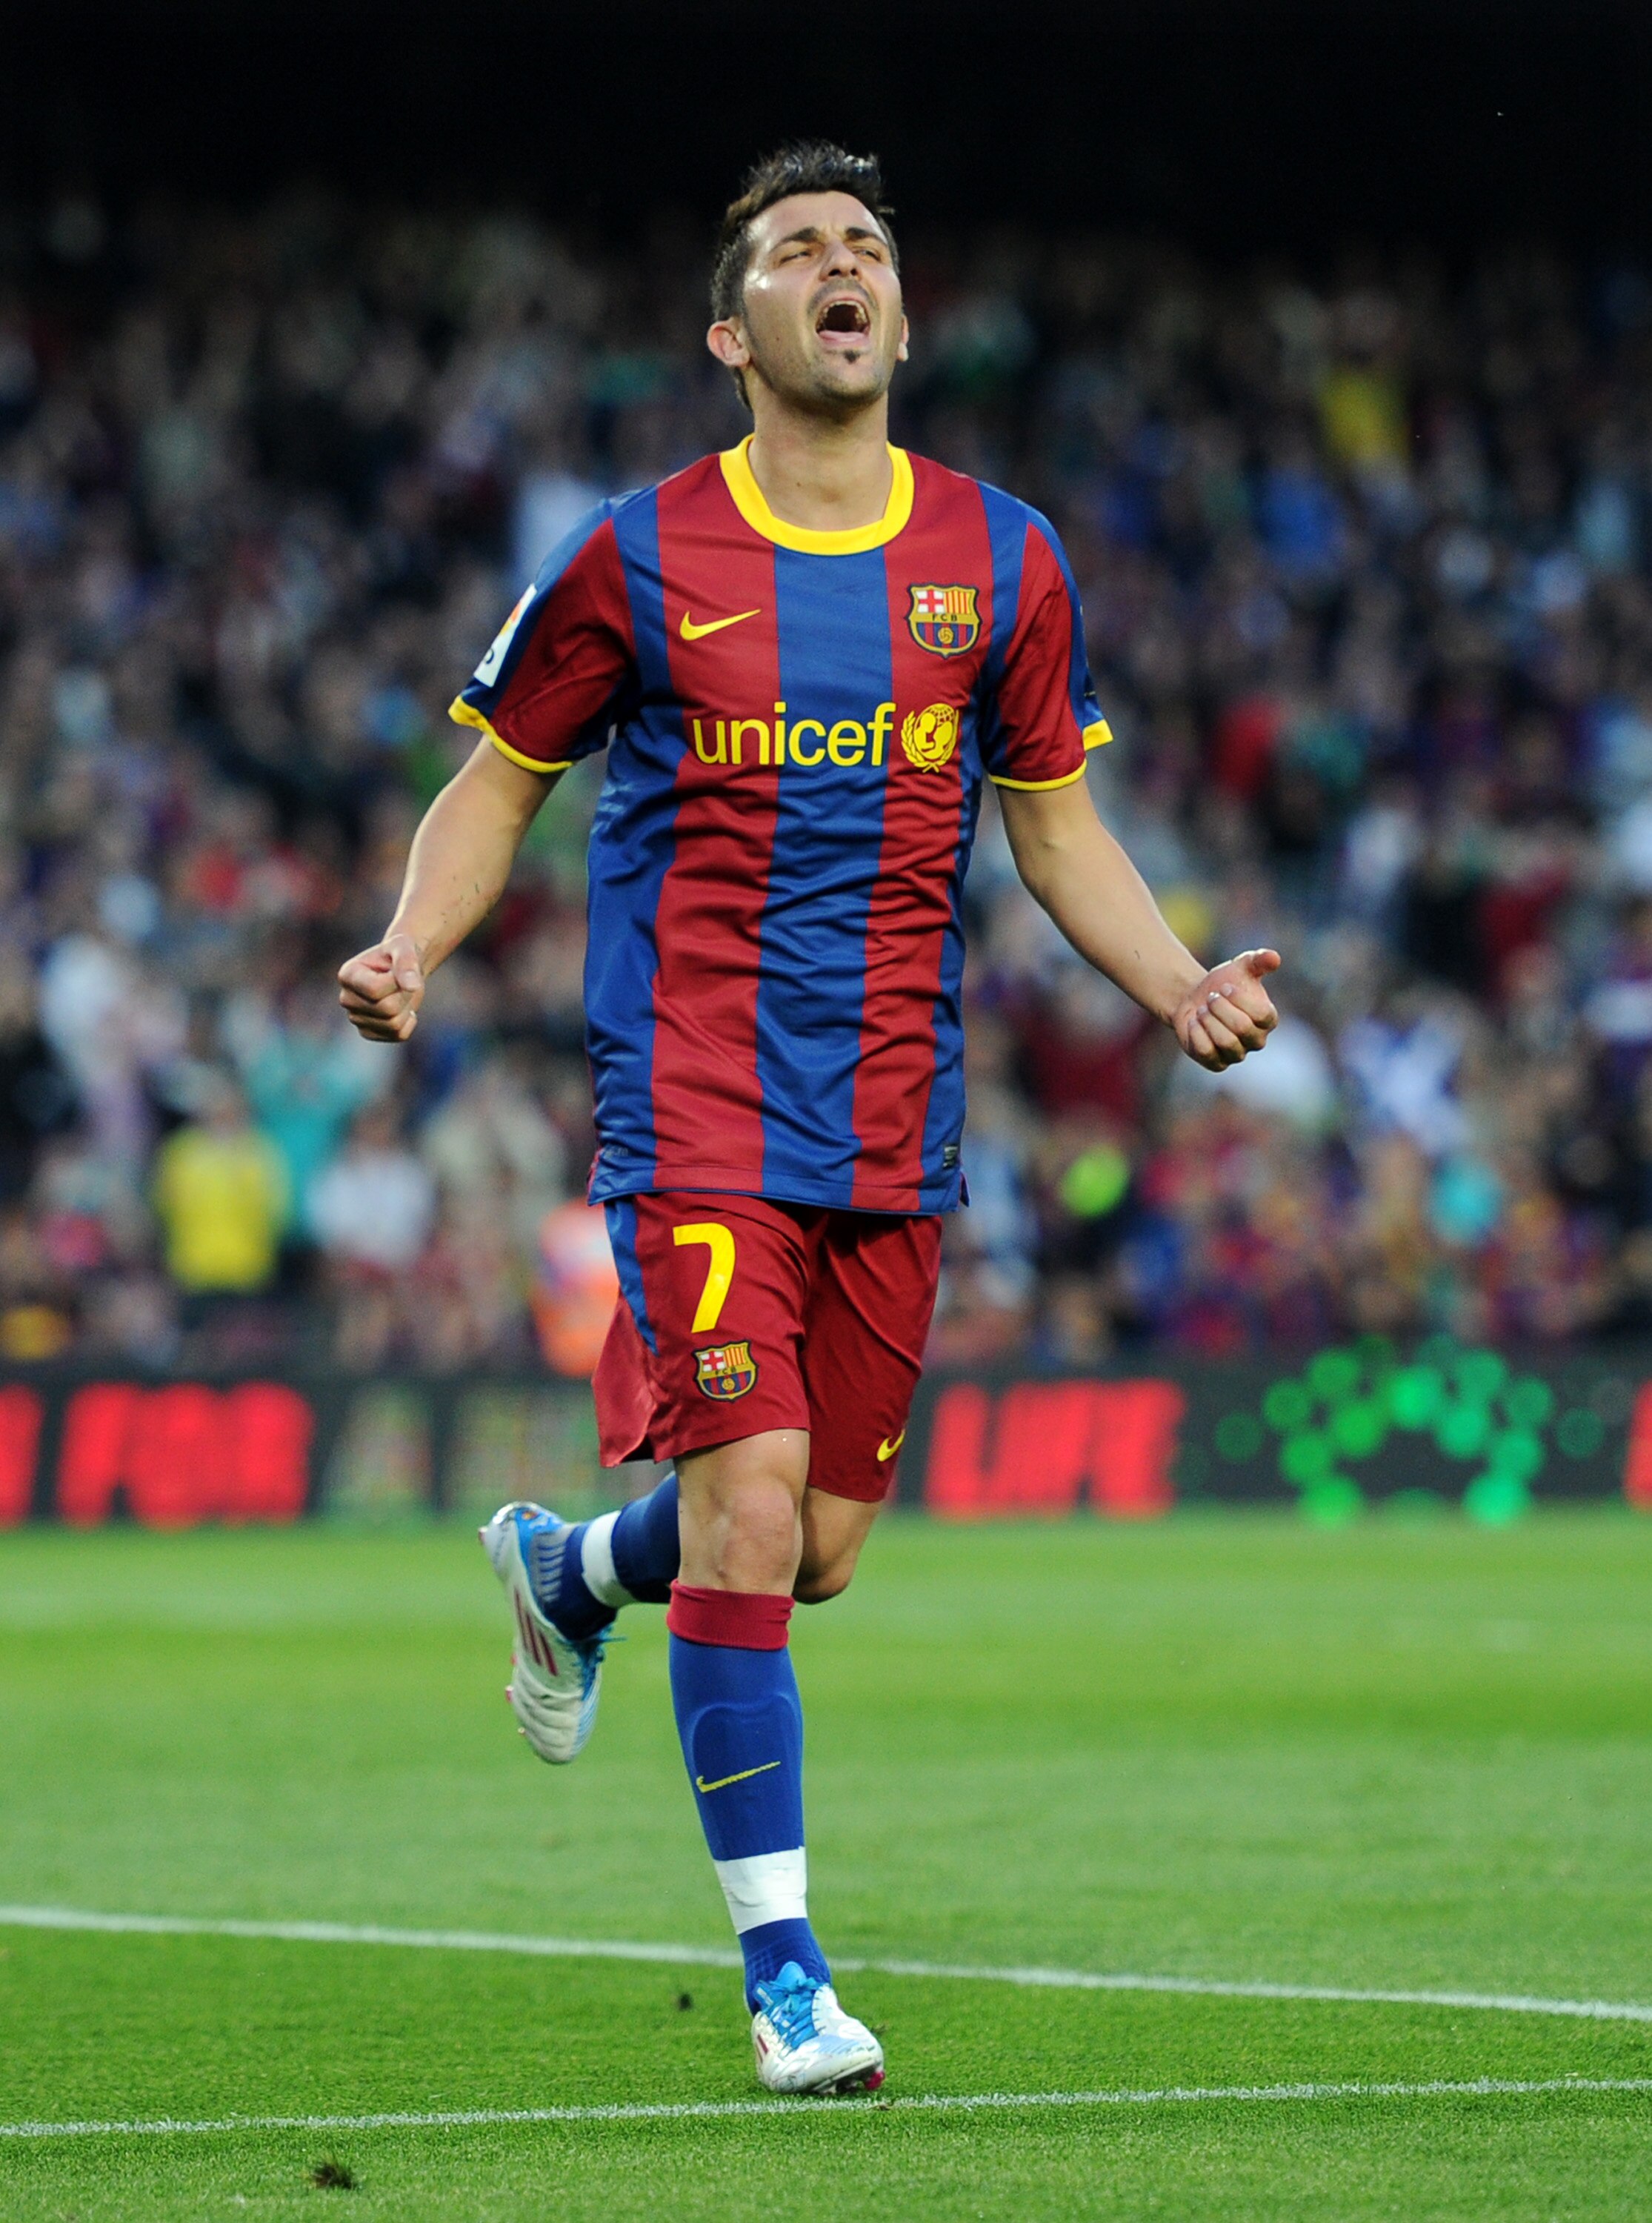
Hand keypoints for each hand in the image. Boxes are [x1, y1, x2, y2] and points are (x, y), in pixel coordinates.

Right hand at [337, 932, 424, 1042]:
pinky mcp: (369, 1032)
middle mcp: (347, 999)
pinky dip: (409, 1022)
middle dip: (404, 995)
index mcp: (347, 975)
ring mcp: (356, 1018)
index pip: (374, 990)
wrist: (400, 968)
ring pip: (394, 1025)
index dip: (395, 982)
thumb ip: (406, 962)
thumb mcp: (404, 947)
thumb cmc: (398, 952)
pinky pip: (399, 1035)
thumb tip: (412, 986)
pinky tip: (403, 1008)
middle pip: (387, 1009)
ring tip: (401, 993)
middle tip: (402, 982)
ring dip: (407, 1007)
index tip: (396, 970)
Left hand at [1172, 948, 1280, 1070]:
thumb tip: (1274, 957)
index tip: (1225, 987)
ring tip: (1201, 1010)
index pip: (1261, 1014)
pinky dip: (1196, 1033)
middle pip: (1242, 1028)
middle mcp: (1256, 1040)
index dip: (1239, 999)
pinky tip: (1193, 1022)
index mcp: (1268, 1020)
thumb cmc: (1223, 984)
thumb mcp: (1241, 966)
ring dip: (1208, 1020)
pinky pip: (1206, 1052)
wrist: (1195, 998)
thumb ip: (1259, 961)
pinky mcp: (1216, 1063)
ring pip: (1225, 1042)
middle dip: (1220, 1008)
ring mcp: (1236, 1054)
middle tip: (1210, 998)